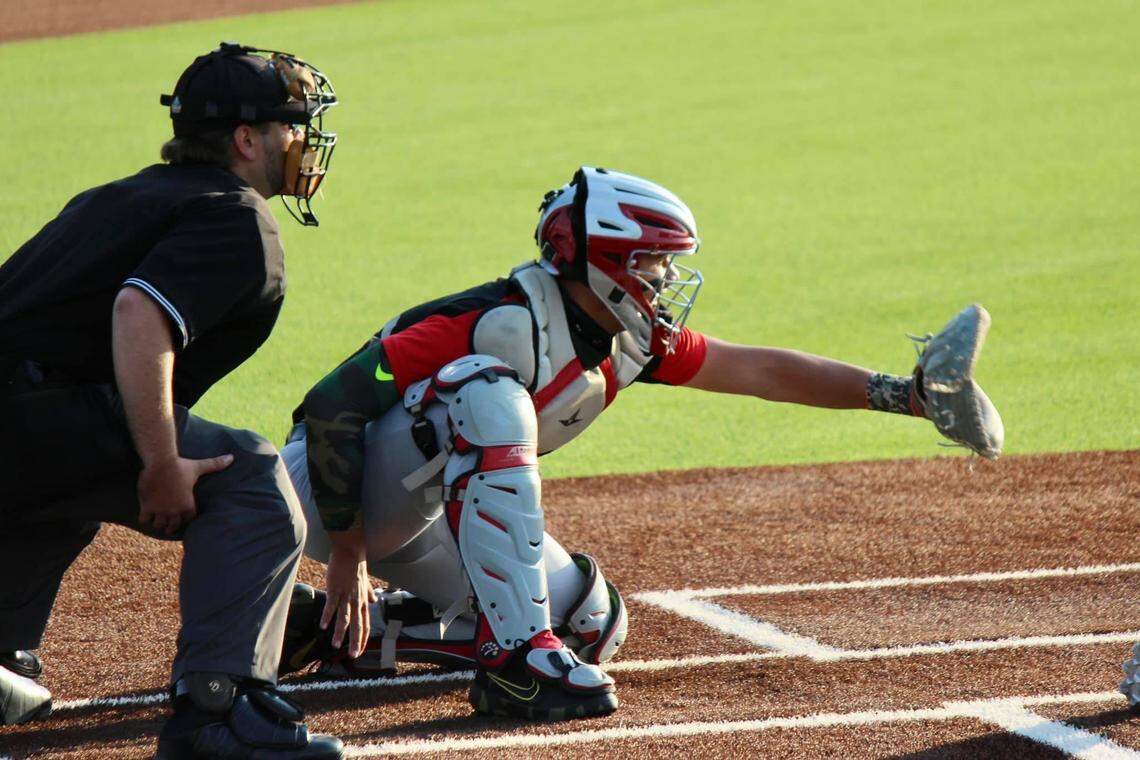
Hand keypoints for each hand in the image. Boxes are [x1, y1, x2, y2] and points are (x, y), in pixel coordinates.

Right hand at [137, 454, 232, 534]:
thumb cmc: (180, 465)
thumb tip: (231, 457)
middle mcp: (174, 510)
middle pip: (173, 526)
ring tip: (156, 520)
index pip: (188, 519)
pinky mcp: (147, 507)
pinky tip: (144, 514)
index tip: (182, 518)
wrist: (161, 462)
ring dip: (158, 523)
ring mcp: (160, 510)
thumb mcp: (199, 467)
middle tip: (168, 526)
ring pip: (159, 524)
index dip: (185, 519)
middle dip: (171, 526)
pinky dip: (144, 518)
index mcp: (187, 504)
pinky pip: (144, 519)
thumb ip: (215, 465)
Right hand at [321, 532, 376, 657]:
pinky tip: (322, 626)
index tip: (359, 650)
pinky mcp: (335, 589)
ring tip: (335, 645)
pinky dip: (327, 616)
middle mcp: (356, 601)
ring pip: (344, 618)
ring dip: (340, 632)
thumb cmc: (356, 567)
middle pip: (357, 625)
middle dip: (355, 641)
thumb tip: (375, 600)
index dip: (363, 638)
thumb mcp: (366, 583)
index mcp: (363, 601)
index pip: (365, 624)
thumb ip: (369, 594)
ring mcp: (346, 595)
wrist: (350, 551)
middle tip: (352, 655)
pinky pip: (331, 605)